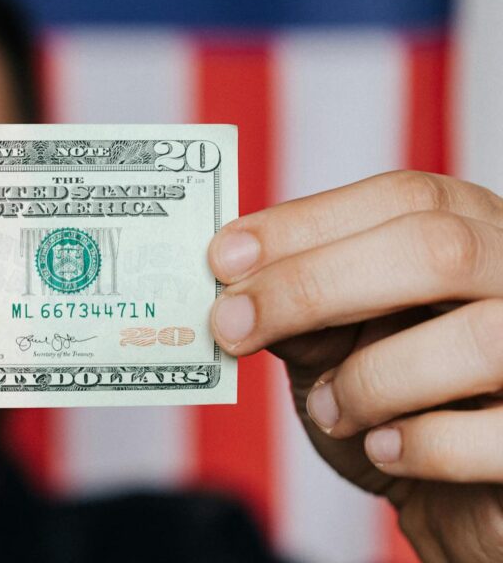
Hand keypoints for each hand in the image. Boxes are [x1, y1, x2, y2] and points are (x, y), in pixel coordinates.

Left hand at [208, 171, 502, 561]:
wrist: (455, 501)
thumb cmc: (398, 407)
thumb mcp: (337, 344)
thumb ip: (300, 307)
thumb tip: (230, 286)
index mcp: (479, 234)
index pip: (405, 197)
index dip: (307, 222)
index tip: (224, 259)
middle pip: (438, 249)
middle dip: (315, 285)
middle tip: (233, 324)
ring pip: (481, 337)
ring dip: (372, 378)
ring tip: (328, 409)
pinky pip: (498, 435)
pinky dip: (423, 444)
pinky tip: (384, 449)